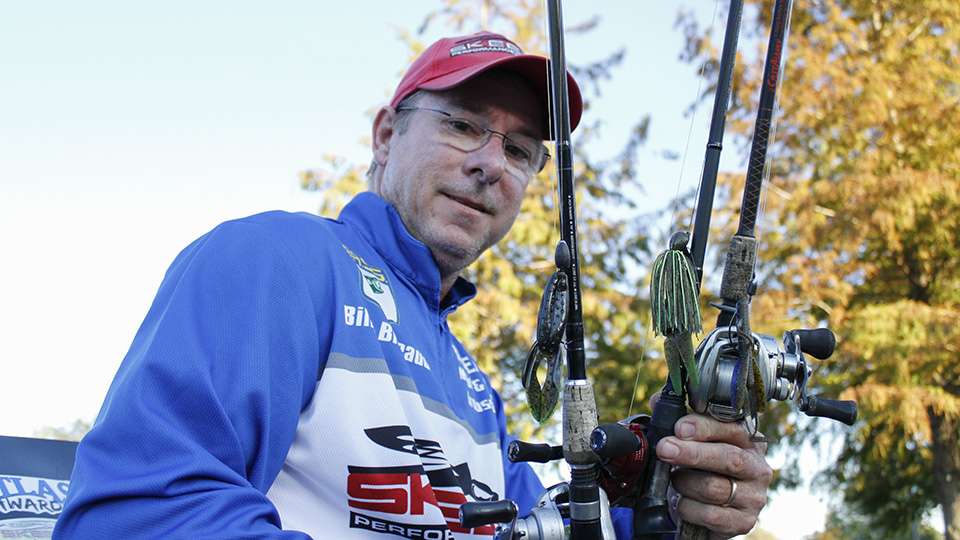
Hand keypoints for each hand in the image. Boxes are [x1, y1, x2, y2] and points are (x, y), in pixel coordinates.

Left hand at [656, 412, 771, 537]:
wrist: (711, 508)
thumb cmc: (702, 468)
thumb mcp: (694, 441)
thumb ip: (678, 418)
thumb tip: (659, 400)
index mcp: (747, 440)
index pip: (732, 428)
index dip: (704, 427)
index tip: (680, 427)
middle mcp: (756, 467)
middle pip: (728, 458)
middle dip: (692, 453)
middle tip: (664, 449)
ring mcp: (754, 496)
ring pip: (714, 487)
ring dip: (685, 483)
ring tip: (675, 480)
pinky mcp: (744, 521)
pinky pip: (711, 515)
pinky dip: (689, 508)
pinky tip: (682, 502)